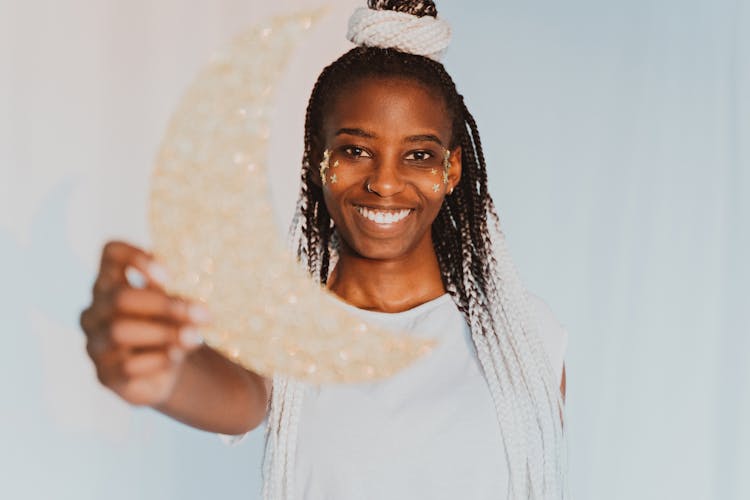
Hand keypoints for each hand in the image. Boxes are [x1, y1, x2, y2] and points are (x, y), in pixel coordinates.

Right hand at [79, 240, 211, 406]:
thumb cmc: (168, 327)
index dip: (136, 258)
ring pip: (120, 331)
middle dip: (166, 305)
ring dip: (165, 333)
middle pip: (120, 297)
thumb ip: (178, 303)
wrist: (166, 372)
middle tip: (204, 313)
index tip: (170, 276)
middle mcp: (94, 310)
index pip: (110, 253)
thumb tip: (192, 310)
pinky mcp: (103, 375)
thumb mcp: (176, 309)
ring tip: (194, 337)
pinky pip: (128, 365)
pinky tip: (175, 356)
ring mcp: (94, 343)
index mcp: (110, 282)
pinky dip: (158, 359)